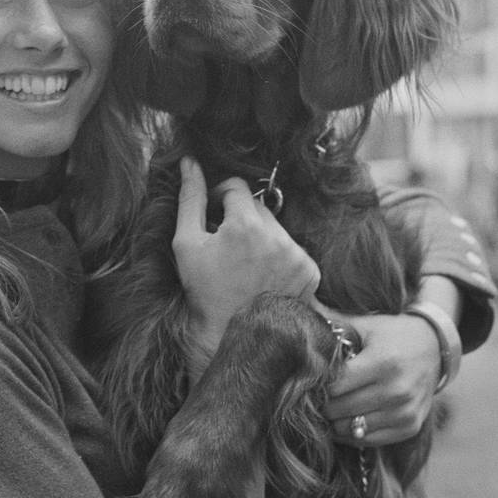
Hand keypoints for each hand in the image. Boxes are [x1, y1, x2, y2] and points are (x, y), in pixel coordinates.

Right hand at [172, 157, 321, 370]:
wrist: (233, 336)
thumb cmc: (204, 291)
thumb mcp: (187, 243)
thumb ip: (190, 198)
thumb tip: (190, 162)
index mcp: (246, 225)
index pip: (237, 186)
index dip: (221, 197)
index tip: (213, 216)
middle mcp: (277, 236)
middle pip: (258, 206)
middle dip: (240, 218)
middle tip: (226, 244)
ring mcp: (297, 255)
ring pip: (276, 227)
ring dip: (260, 236)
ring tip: (244, 263)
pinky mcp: (310, 271)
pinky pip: (292, 248)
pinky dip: (278, 256)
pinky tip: (263, 276)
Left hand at [321, 298, 449, 445]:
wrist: (435, 348)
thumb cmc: (391, 334)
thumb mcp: (365, 324)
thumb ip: (332, 321)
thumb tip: (295, 315)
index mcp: (383, 363)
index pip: (334, 386)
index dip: (317, 384)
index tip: (310, 379)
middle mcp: (396, 390)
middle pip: (340, 409)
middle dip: (322, 404)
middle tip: (313, 396)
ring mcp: (405, 412)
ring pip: (351, 428)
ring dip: (334, 421)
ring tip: (328, 407)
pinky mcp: (410, 426)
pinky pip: (369, 440)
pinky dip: (352, 433)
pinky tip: (345, 418)